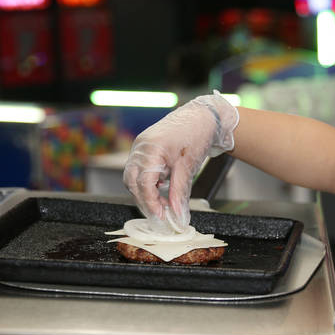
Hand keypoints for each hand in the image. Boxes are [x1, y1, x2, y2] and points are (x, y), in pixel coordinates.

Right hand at [122, 92, 237, 229]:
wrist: (202, 117)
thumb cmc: (196, 136)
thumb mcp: (188, 168)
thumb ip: (180, 193)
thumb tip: (177, 215)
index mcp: (151, 149)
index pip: (143, 183)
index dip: (151, 202)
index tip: (161, 216)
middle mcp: (141, 147)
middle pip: (133, 181)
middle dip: (145, 200)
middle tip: (161, 214)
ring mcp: (140, 147)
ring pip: (133, 177)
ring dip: (146, 193)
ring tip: (164, 203)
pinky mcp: (144, 149)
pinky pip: (139, 170)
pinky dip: (148, 183)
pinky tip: (162, 189)